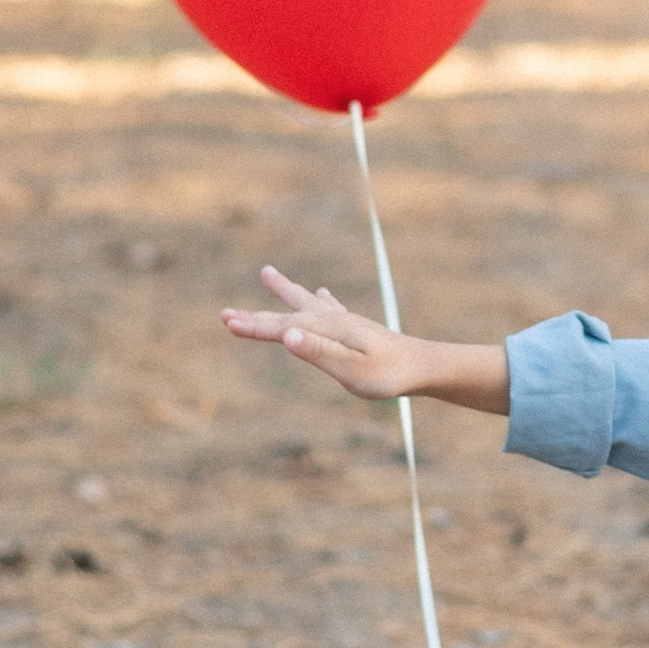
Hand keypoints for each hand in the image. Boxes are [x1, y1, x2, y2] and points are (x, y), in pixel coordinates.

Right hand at [220, 268, 510, 415]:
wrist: (424, 366)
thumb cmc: (388, 374)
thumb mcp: (351, 370)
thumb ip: (319, 352)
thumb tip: (287, 336)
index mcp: (327, 329)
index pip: (281, 327)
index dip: (252, 326)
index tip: (226, 322)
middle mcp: (333, 319)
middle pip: (287, 314)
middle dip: (255, 316)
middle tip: (224, 314)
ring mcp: (345, 321)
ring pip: (305, 302)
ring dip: (284, 292)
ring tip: (267, 273)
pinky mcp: (356, 327)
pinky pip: (329, 306)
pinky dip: (318, 298)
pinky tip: (321, 292)